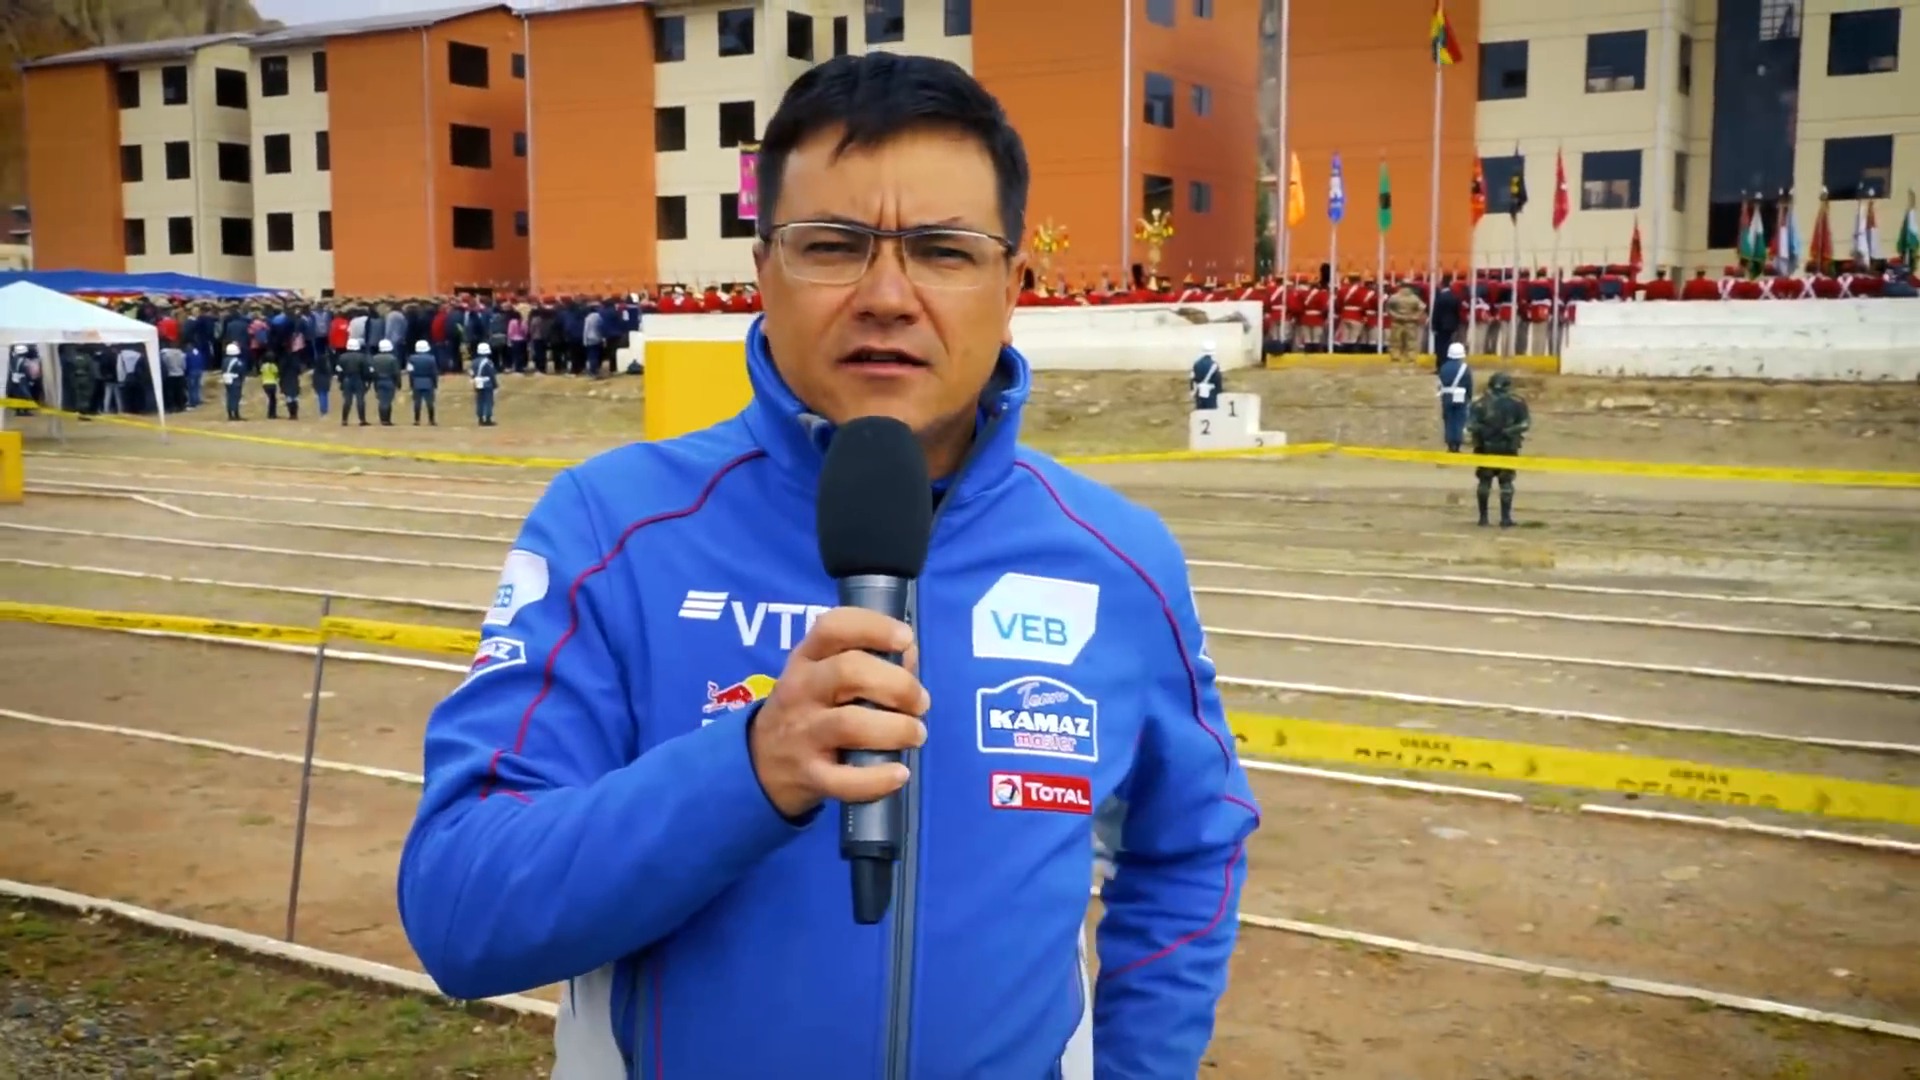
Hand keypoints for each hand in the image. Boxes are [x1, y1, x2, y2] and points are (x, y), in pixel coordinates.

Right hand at [747, 608, 927, 818]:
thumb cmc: (810, 708)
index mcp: (807, 658)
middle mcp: (800, 690)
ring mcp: (802, 734)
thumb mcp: (823, 674)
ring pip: (850, 724)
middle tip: (920, 703)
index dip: (873, 627)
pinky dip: (878, 779)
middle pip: (849, 672)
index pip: (832, 627)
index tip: (906, 638)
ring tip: (916, 734)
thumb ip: (870, 660)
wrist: (762, 764)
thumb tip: (908, 654)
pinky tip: (900, 773)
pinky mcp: (809, 775)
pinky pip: (845, 780)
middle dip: (898, 685)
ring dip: (896, 729)